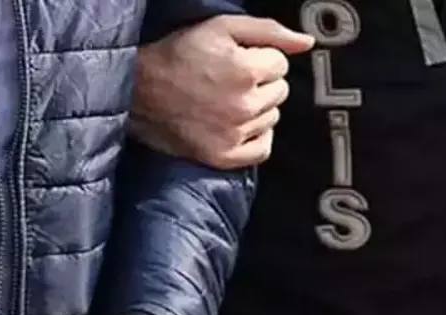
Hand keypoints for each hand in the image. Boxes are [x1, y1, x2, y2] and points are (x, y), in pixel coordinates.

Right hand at [131, 15, 313, 168]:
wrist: (139, 92)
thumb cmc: (177, 56)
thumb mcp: (221, 27)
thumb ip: (269, 31)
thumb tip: (306, 43)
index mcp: (246, 71)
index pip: (281, 64)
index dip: (261, 58)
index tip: (238, 60)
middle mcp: (243, 105)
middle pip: (280, 91)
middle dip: (261, 83)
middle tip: (230, 80)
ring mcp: (234, 134)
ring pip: (272, 118)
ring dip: (257, 108)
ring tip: (227, 100)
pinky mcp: (224, 156)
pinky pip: (262, 149)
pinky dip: (256, 137)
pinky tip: (238, 124)